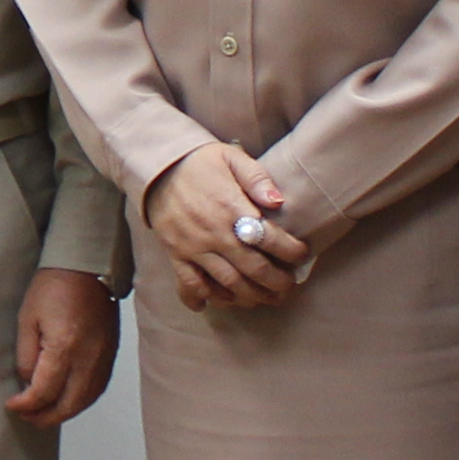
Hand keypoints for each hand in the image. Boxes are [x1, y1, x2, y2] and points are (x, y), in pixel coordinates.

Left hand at [5, 271, 121, 424]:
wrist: (85, 268)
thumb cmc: (53, 287)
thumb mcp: (27, 319)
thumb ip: (26, 356)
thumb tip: (28, 383)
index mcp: (64, 347)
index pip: (44, 392)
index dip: (26, 404)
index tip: (12, 405)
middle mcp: (88, 358)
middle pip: (68, 405)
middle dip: (45, 417)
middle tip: (27, 417)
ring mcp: (103, 359)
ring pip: (85, 401)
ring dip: (63, 413)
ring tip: (43, 414)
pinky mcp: (110, 355)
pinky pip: (97, 390)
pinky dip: (80, 402)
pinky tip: (66, 401)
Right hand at [142, 144, 303, 311]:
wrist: (157, 166)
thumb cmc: (199, 162)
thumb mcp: (231, 157)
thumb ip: (257, 178)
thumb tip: (279, 200)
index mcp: (230, 206)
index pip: (269, 237)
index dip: (291, 250)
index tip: (301, 254)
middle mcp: (214, 232)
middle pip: (253, 268)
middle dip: (277, 282)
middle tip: (289, 287)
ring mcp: (193, 247)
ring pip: (227, 283)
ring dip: (251, 296)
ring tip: (266, 299)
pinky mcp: (176, 255)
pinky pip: (190, 285)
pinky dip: (205, 299)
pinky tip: (221, 302)